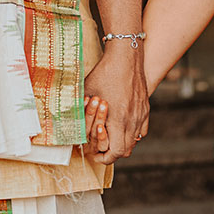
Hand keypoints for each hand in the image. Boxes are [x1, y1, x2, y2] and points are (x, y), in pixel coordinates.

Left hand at [83, 44, 148, 162]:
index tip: (96, 155)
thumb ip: (79, 113)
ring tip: (110, 138)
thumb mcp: (86, 92)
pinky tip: (122, 126)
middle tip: (101, 150)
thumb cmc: (104, 73)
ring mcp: (141, 114)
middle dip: (112, 153)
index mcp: (118, 119)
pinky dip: (132, 133)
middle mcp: (132, 119)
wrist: (125, 55)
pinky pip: (142, 129)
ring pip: (135, 141)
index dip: (104, 158)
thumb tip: (67, 125)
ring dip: (122, 143)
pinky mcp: (145, 107)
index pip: (115, 152)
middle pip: (126, 150)